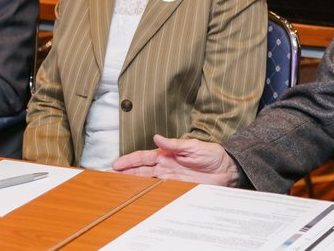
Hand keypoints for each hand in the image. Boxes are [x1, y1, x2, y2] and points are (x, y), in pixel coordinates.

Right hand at [112, 134, 241, 185]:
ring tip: (116, 187)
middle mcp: (165, 166)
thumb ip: (174, 144)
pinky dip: (145, 193)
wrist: (225, 170)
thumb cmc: (211, 154)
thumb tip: (156, 137)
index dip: (129, 160)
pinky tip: (135, 195)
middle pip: (140, 171)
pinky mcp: (176, 188)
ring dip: (130, 183)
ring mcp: (169, 178)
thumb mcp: (192, 146)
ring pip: (145, 181)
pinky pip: (157, 191)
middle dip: (123, 173)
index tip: (115, 164)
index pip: (143, 157)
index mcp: (167, 154)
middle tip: (107, 177)